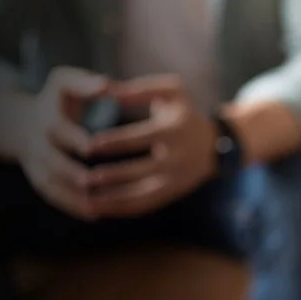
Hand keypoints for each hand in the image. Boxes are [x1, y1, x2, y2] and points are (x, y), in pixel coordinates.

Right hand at [17, 67, 107, 219]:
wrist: (22, 123)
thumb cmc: (57, 99)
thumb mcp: (64, 83)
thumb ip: (84, 82)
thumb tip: (106, 84)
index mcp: (46, 118)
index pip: (57, 129)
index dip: (73, 138)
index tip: (92, 145)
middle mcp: (38, 144)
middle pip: (52, 161)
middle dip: (71, 172)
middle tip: (94, 181)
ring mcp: (37, 165)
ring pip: (52, 185)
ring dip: (73, 197)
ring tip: (99, 207)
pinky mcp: (40, 180)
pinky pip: (54, 197)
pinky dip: (72, 207)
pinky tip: (96, 215)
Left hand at [84, 75, 218, 218]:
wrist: (215, 146)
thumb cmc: (183, 113)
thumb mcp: (172, 92)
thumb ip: (140, 89)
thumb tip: (108, 91)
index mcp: (176, 130)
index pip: (144, 138)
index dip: (117, 142)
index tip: (90, 145)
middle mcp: (178, 158)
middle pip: (143, 171)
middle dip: (114, 176)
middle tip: (85, 178)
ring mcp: (175, 180)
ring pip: (143, 196)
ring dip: (114, 201)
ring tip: (86, 201)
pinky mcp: (171, 194)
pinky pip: (143, 206)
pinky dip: (119, 209)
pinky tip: (96, 209)